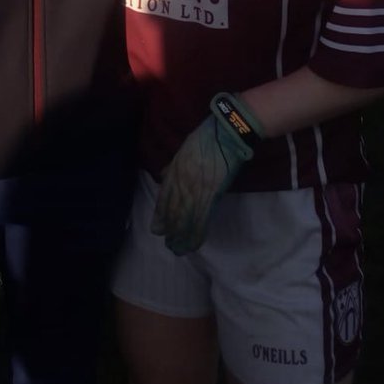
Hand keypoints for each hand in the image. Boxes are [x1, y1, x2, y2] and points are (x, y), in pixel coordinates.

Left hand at [151, 114, 251, 254]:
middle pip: (172, 210)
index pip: (164, 197)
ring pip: (184, 217)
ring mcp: (194, 189)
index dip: (161, 214)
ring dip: (181, 235)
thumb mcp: (183, 149)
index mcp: (174, 170)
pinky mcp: (210, 194)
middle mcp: (180, 182)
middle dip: (170, 229)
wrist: (225, 133)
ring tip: (178, 250)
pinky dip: (197, 232)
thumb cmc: (207, 137)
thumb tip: (164, 174)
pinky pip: (201, 218)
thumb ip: (174, 165)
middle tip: (168, 245)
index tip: (157, 228)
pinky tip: (194, 244)